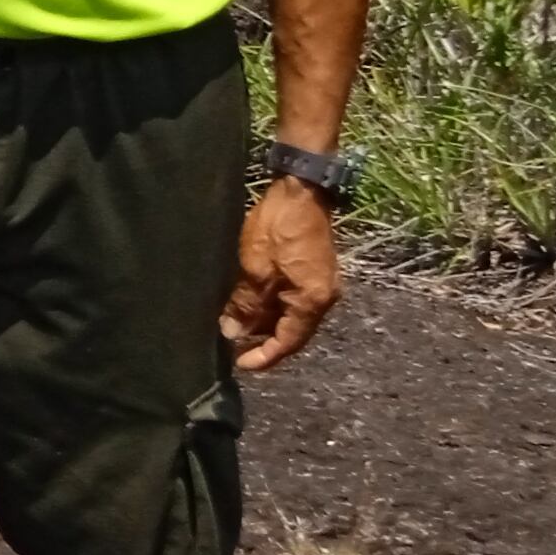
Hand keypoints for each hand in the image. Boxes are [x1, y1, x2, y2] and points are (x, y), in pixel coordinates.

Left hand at [221, 178, 342, 371]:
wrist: (300, 189)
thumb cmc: (278, 227)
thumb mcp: (256, 268)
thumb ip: (246, 305)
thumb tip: (232, 334)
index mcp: (312, 301)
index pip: (288, 342)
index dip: (264, 356)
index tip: (240, 365)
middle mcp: (323, 298)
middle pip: (292, 331)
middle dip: (263, 341)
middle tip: (233, 347)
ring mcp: (320, 284)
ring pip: (291, 315)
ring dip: (266, 323)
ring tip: (237, 327)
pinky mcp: (313, 271)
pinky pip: (292, 299)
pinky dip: (272, 307)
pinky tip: (250, 305)